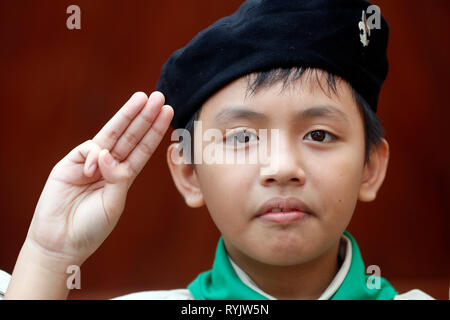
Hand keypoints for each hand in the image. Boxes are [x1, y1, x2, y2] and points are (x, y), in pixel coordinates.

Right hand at [25, 91, 173, 264]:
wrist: (60, 242)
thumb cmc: (91, 227)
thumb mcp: (113, 203)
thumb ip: (116, 178)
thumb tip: (107, 154)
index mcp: (123, 176)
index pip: (143, 148)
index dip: (155, 131)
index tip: (168, 113)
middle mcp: (109, 166)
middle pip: (130, 136)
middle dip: (144, 116)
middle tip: (158, 97)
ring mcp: (89, 163)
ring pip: (110, 135)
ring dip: (126, 116)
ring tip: (141, 99)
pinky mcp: (69, 164)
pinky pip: (87, 150)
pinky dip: (94, 155)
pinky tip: (94, 167)